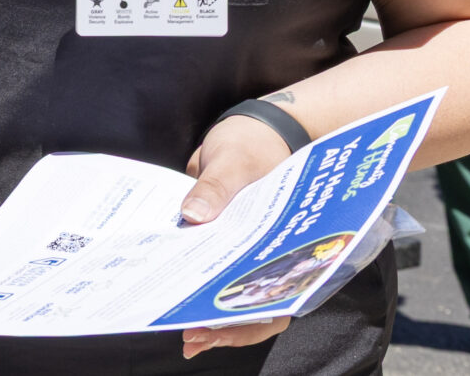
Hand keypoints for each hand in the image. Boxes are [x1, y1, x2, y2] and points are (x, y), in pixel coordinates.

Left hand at [177, 115, 297, 359]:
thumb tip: (193, 217)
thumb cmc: (255, 145)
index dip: (255, 317)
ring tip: (186, 338)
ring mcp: (250, 255)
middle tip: (193, 338)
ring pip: (240, 302)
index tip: (222, 325)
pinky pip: (218, 280)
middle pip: (261, 308)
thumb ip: (216, 187)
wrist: (253, 130)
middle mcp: (272, 255)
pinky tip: (178, 309)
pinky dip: (201, 297)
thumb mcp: (235, 160)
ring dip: (215, 323)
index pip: (280, 294)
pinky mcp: (227, 248)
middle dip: (229, 328)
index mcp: (290, 240)